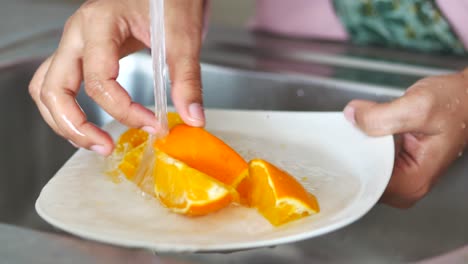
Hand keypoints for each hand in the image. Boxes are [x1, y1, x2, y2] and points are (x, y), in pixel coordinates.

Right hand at [29, 0, 204, 155]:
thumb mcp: (183, 37)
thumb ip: (187, 79)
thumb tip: (193, 118)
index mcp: (100, 23)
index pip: (99, 81)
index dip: (126, 111)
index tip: (154, 124)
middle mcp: (79, 32)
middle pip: (54, 88)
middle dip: (76, 125)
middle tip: (105, 147)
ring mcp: (76, 41)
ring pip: (47, 87)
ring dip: (63, 120)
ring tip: (92, 142)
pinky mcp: (82, 50)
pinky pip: (57, 81)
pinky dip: (66, 106)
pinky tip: (87, 123)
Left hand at [344, 70, 467, 207]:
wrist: (467, 98)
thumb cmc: (454, 106)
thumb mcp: (418, 106)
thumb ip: (381, 115)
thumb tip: (352, 116)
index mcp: (413, 183)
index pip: (366, 184)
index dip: (351, 162)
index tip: (344, 143)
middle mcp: (407, 187)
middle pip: (363, 179)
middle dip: (353, 154)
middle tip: (350, 130)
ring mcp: (401, 178)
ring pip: (363, 169)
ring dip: (358, 148)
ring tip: (361, 128)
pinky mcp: (396, 167)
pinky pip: (370, 160)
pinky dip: (365, 144)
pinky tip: (366, 130)